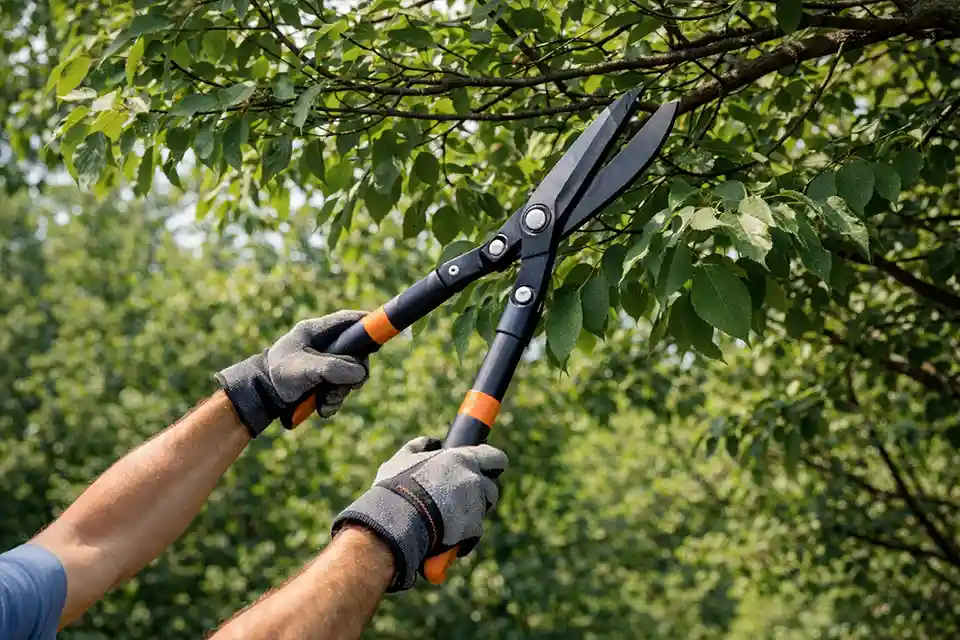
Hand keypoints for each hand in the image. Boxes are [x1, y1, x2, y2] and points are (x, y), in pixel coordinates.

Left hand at [215, 311, 369, 436]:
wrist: (262, 396)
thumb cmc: (278, 374)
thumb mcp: (305, 369)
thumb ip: (333, 368)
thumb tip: (360, 373)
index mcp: (316, 331)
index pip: (347, 320)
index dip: (366, 324)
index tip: (380, 333)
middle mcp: (324, 345)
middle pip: (356, 353)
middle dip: (353, 374)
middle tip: (348, 386)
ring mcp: (326, 363)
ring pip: (350, 375)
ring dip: (341, 392)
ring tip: (325, 402)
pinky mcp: (325, 380)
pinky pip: (341, 388)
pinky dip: (334, 400)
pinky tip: (322, 407)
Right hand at [331, 436, 507, 590]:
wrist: (396, 522)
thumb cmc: (396, 487)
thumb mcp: (402, 459)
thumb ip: (419, 446)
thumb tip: (433, 442)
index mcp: (463, 459)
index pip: (496, 458)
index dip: (493, 464)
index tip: (489, 468)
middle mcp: (474, 481)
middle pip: (491, 488)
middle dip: (480, 493)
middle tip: (460, 497)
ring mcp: (476, 506)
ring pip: (482, 510)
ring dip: (471, 513)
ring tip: (449, 518)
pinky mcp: (472, 529)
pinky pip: (473, 532)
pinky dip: (463, 535)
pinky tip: (445, 535)